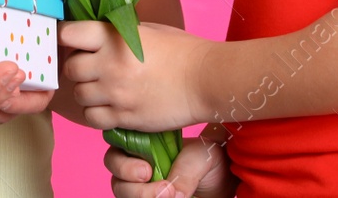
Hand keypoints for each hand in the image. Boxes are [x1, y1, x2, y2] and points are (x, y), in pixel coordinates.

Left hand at [60, 20, 209, 133]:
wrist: (205, 80)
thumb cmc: (180, 50)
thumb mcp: (145, 30)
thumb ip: (116, 32)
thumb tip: (92, 35)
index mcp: (113, 36)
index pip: (68, 34)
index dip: (66, 37)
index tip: (71, 40)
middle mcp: (109, 64)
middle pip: (70, 68)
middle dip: (78, 68)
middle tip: (91, 68)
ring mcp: (115, 93)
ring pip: (78, 95)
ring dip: (86, 92)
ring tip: (103, 88)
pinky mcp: (124, 117)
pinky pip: (92, 118)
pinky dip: (96, 113)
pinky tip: (109, 106)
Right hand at [107, 125, 234, 197]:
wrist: (222, 180)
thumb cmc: (207, 160)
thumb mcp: (199, 158)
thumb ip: (183, 172)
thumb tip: (173, 195)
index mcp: (140, 145)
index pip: (116, 151)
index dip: (123, 163)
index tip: (147, 169)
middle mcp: (135, 166)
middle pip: (115, 178)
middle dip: (133, 186)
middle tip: (161, 187)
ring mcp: (139, 187)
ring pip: (122, 193)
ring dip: (141, 197)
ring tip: (170, 196)